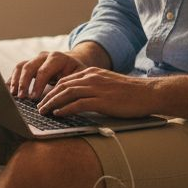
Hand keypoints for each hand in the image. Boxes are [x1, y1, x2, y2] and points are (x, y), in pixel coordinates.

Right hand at [8, 51, 86, 99]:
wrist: (74, 62)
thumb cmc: (77, 72)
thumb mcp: (78, 78)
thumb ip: (69, 86)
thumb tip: (59, 101)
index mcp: (58, 58)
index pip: (44, 70)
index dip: (38, 84)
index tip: (34, 98)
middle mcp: (45, 56)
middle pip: (29, 67)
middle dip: (24, 83)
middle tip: (21, 97)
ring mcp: (36, 59)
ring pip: (21, 66)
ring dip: (15, 80)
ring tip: (13, 94)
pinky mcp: (30, 64)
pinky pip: (18, 69)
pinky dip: (12, 78)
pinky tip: (9, 89)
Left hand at [36, 67, 161, 118]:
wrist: (148, 93)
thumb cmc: (131, 93)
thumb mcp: (108, 85)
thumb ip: (93, 88)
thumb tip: (79, 99)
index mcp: (92, 73)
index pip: (65, 80)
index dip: (52, 89)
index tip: (44, 98)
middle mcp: (91, 78)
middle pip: (62, 86)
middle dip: (47, 96)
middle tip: (38, 107)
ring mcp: (96, 88)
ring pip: (66, 93)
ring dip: (52, 103)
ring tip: (43, 111)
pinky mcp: (102, 100)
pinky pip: (78, 104)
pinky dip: (65, 109)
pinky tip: (58, 114)